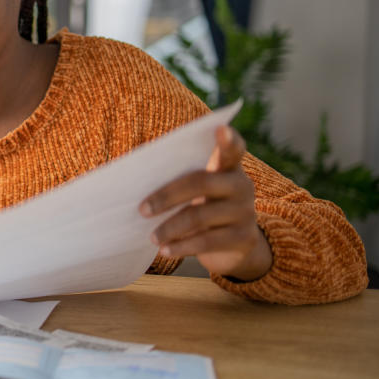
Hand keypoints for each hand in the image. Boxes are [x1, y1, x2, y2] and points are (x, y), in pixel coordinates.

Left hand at [139, 125, 271, 280]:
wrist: (233, 245)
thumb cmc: (202, 206)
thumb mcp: (196, 190)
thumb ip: (178, 177)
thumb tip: (133, 180)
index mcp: (228, 167)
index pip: (232, 149)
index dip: (228, 139)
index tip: (219, 128)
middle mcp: (242, 186)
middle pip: (202, 182)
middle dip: (167, 196)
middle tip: (141, 209)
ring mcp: (245, 212)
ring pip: (201, 216)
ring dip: (170, 227)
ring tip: (151, 236)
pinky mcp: (243, 238)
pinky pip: (207, 241)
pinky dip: (181, 246)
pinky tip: (165, 251)